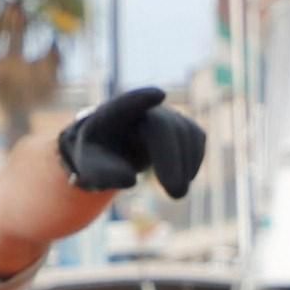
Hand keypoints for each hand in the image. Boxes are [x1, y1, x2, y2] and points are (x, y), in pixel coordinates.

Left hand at [57, 84, 208, 198]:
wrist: (113, 149)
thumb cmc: (100, 159)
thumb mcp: (92, 170)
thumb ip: (103, 175)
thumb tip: (130, 179)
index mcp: (111, 115)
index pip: (125, 103)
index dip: (141, 99)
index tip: (158, 95)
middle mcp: (141, 108)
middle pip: (162, 126)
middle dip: (170, 158)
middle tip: (175, 195)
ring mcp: (164, 113)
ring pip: (184, 132)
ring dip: (185, 164)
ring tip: (176, 194)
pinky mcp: (182, 124)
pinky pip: (197, 137)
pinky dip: (193, 161)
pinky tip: (183, 178)